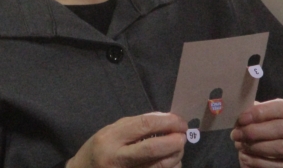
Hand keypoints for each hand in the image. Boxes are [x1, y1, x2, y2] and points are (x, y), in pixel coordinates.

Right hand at [66, 112, 186, 167]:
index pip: (143, 126)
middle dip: (174, 141)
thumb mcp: (111, 130)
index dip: (167, 122)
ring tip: (179, 147)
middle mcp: (117, 158)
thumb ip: (136, 124)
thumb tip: (165, 118)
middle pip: (152, 150)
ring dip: (176, 156)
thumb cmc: (98, 149)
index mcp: (111, 138)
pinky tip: (172, 161)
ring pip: (159, 167)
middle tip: (184, 135)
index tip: (180, 121)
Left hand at [230, 99, 282, 167]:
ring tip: (239, 145)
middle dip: (254, 131)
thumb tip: (240, 113)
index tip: (241, 119)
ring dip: (255, 147)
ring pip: (280, 147)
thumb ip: (254, 112)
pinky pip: (277, 165)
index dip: (260, 112)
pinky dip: (257, 161)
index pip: (282, 108)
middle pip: (281, 128)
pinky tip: (245, 156)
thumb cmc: (265, 127)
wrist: (272, 150)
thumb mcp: (262, 115)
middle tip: (236, 134)